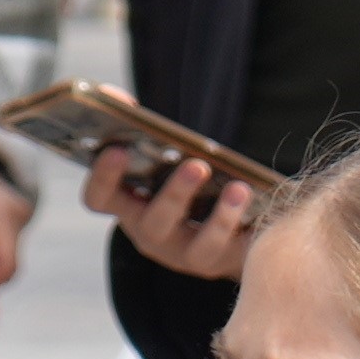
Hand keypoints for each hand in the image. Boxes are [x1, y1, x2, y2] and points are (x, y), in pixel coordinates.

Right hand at [85, 143, 263, 283]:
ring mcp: (187, 254)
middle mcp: (152, 235)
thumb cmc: (185, 181)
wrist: (225, 226)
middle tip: (197, 166)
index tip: (115, 150)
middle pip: (153, 222)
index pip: (100, 199)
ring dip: (220, 218)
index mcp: (129, 206)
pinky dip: (248, 225)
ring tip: (239, 188)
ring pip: (199, 245)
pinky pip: (236, 251)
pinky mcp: (225, 261)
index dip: (102, 178)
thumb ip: (138, 126)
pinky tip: (259, 199)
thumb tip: (114, 96)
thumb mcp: (161, 156)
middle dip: (175, 194)